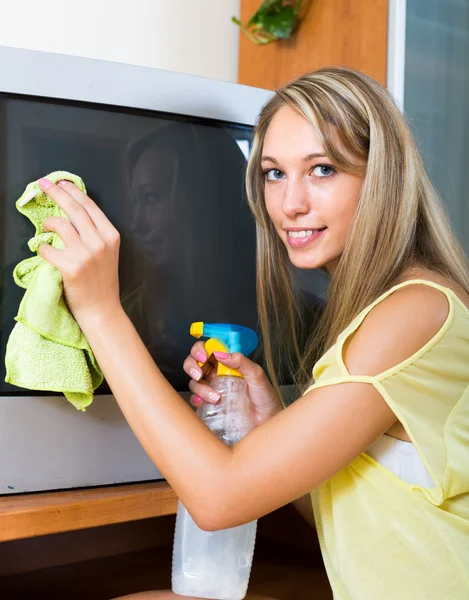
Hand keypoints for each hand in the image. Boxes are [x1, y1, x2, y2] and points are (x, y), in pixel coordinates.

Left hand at [37, 178, 120, 322]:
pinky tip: (46, 253)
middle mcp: (100, 242)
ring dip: (48, 224)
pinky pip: (47, 249)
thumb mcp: (107, 252)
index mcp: (111, 236)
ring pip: (59, 225)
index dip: (73, 191)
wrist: (102, 309)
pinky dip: (42, 250)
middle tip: (43, 184)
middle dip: (56, 193)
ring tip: (46, 228)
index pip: (89, 206)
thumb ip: (95, 232)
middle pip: (74, 209)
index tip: (61, 182)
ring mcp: (86, 255)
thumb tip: (73, 210)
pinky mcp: (71, 267)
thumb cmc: (102, 282)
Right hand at [183, 341, 282, 427]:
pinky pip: (195, 399)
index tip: (204, 356)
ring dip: (200, 388)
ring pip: (194, 382)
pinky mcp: (209, 404)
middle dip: (192, 365)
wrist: (266, 420)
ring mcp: (212, 388)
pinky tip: (204, 403)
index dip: (201, 349)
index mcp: (228, 363)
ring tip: (216, 398)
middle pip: (195, 362)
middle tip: (199, 374)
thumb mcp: (257, 375)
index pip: (208, 349)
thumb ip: (241, 362)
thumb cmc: (265, 397)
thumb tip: (221, 353)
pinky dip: (196, 400)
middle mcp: (217, 373)